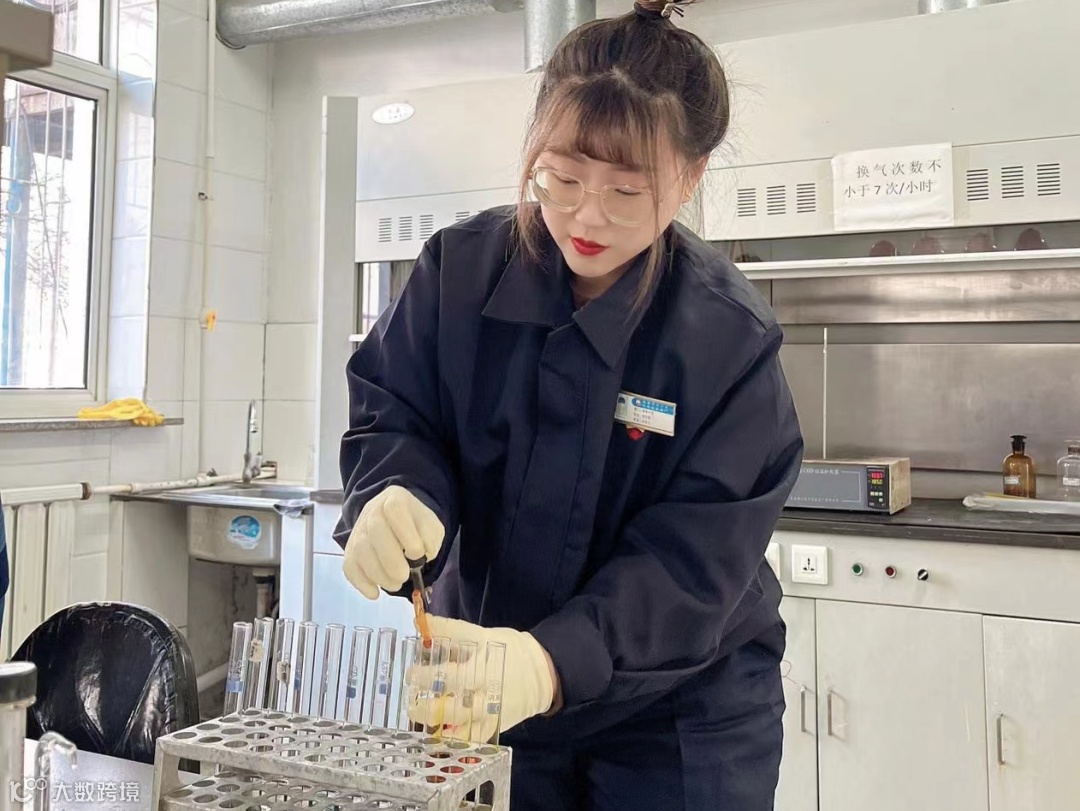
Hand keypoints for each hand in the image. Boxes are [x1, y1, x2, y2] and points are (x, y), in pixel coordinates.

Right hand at [342, 485, 443, 599]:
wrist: (394, 520)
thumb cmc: (415, 525)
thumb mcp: (431, 526)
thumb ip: (430, 538)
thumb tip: (420, 555)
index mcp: (395, 500)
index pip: (396, 511)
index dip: (407, 535)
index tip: (417, 553)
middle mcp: (372, 511)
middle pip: (374, 532)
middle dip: (390, 560)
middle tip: (403, 576)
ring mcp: (358, 531)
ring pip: (361, 551)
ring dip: (378, 574)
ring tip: (395, 584)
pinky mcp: (349, 550)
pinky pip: (349, 567)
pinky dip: (361, 583)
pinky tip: (375, 592)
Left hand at [405, 616, 557, 742]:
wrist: (542, 674)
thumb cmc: (510, 651)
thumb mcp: (484, 635)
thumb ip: (452, 630)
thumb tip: (423, 621)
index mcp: (484, 665)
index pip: (450, 670)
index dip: (426, 673)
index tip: (410, 671)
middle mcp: (486, 691)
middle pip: (453, 702)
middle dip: (427, 702)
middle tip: (411, 696)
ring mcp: (490, 712)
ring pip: (459, 723)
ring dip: (435, 719)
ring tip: (418, 712)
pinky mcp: (493, 727)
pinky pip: (470, 737)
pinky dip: (453, 737)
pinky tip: (438, 730)